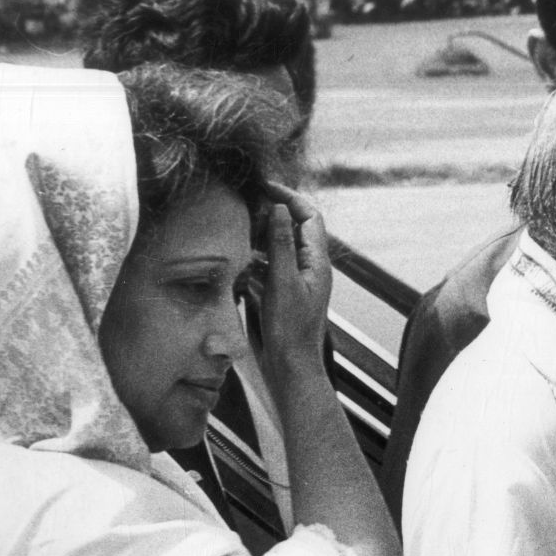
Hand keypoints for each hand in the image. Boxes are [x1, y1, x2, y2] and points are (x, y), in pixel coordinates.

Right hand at [259, 181, 332, 383]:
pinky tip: (239, 260)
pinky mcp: (285, 294)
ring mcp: (298, 280)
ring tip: (238, 229)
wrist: (291, 368)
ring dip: (261, 236)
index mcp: (317, 262)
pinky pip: (272, 266)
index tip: (263, 186)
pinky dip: (257, 258)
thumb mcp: (282, 282)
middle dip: (272, 214)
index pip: (309, 216)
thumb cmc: (290, 331)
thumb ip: (282, 244)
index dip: (289, 197)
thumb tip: (280, 209)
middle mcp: (311, 268)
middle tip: (244, 207)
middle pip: (295, 228)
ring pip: (281, 247)